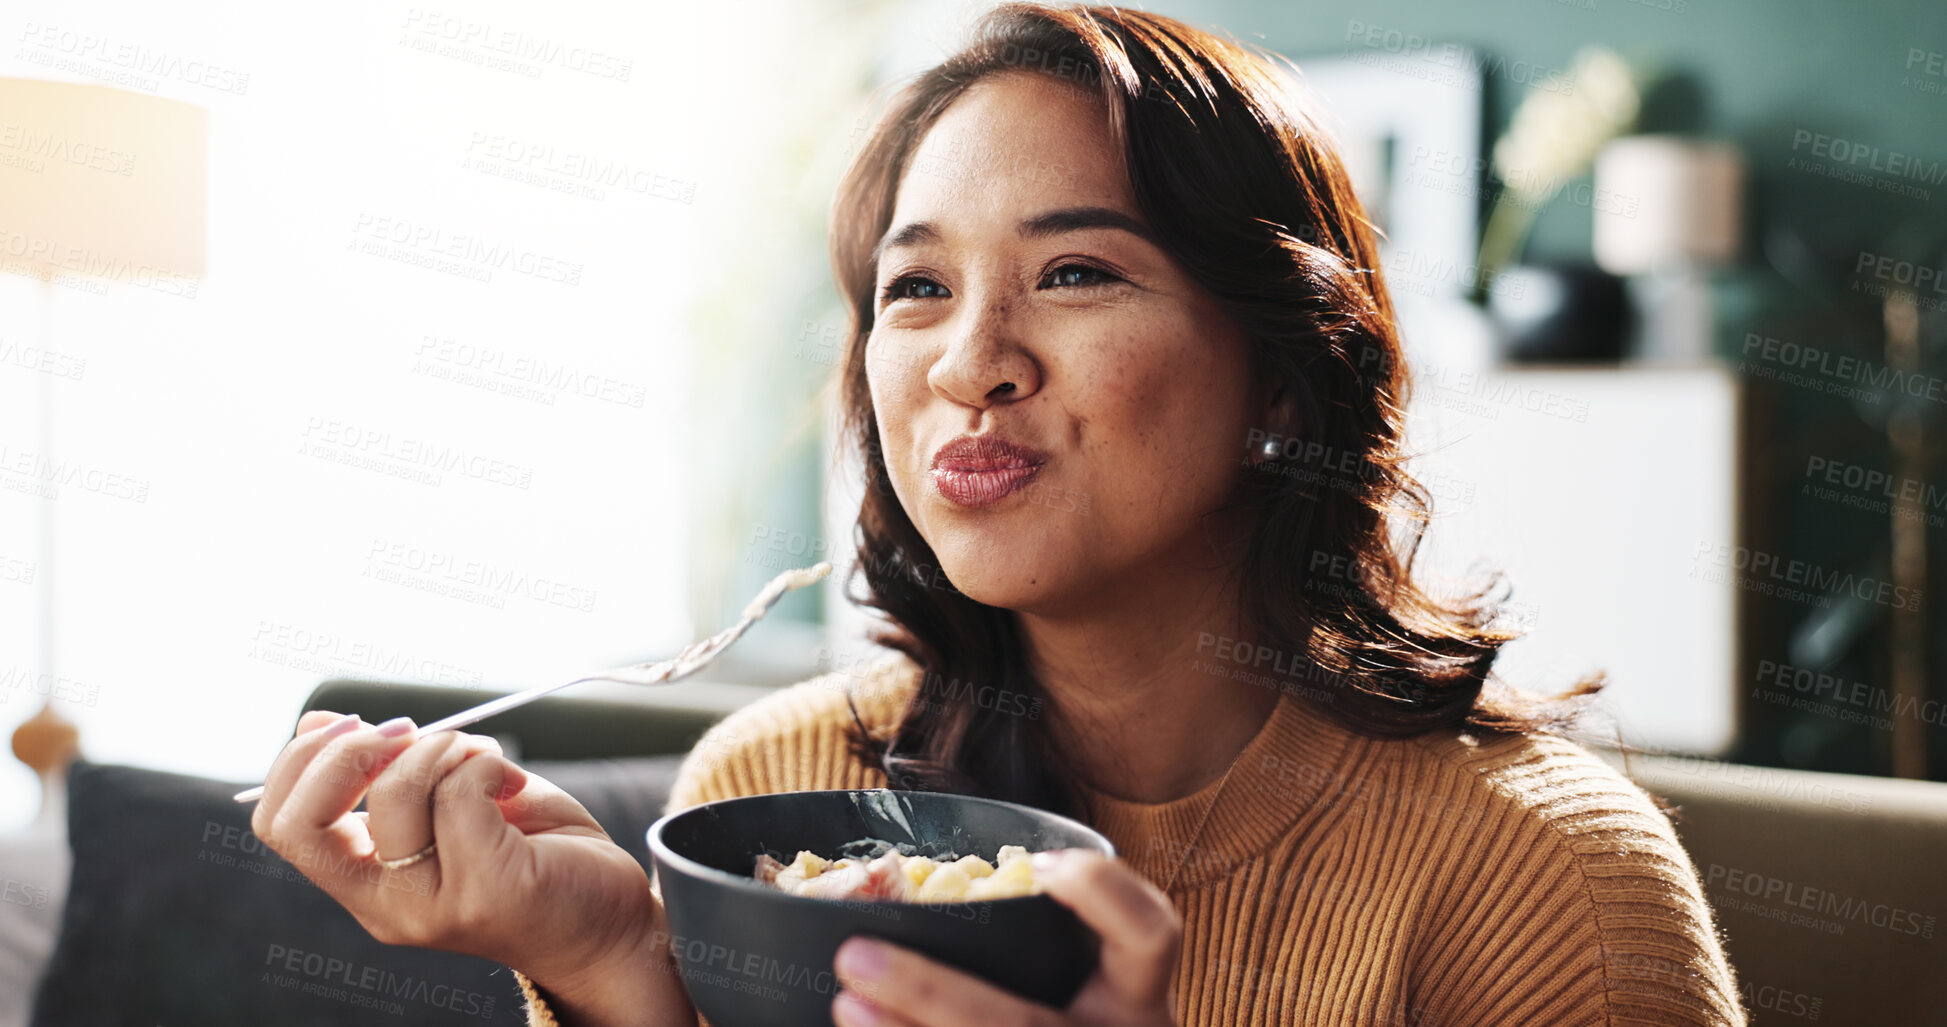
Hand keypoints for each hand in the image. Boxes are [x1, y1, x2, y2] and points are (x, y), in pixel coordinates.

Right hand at [251, 710, 695, 1026]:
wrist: (607, 921)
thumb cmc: (529, 853)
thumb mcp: (446, 807)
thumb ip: (389, 773)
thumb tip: (317, 720)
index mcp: (367, 885)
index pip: (283, 828)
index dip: (302, 761)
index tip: (354, 724)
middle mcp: (387, 906)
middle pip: (307, 820)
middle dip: (347, 751)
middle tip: (406, 731)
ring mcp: (432, 904)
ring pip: (398, 790)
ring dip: (443, 747)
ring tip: (483, 760)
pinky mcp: (486, 889)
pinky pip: (462, 791)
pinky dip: (489, 763)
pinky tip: (515, 784)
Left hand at [829, 849, 1179, 1026]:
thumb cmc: (1078, 1017)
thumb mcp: (1087, 984)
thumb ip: (1040, 943)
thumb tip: (915, 890)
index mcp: (1136, 1000)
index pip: (1150, 935)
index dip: (1103, 895)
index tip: (1041, 866)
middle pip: (1027, 1025)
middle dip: (932, 991)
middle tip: (858, 956)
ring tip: (848, 1004)